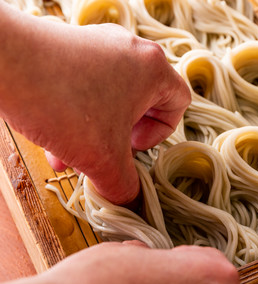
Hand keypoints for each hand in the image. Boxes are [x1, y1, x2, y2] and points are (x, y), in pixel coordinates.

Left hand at [0, 3, 190, 203]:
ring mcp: (101, 46)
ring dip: (97, 133)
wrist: (1, 61)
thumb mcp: (103, 158)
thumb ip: (124, 185)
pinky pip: (89, 87)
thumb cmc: (63, 103)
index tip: (131, 146)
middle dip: (123, 137)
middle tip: (105, 150)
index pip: (178, 104)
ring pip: (113, 99)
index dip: (159, 134)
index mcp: (153, 69)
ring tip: (72, 157)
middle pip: (145, 103)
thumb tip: (130, 201)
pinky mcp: (74, 48)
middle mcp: (132, 51)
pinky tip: (56, 142)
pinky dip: (79, 116)